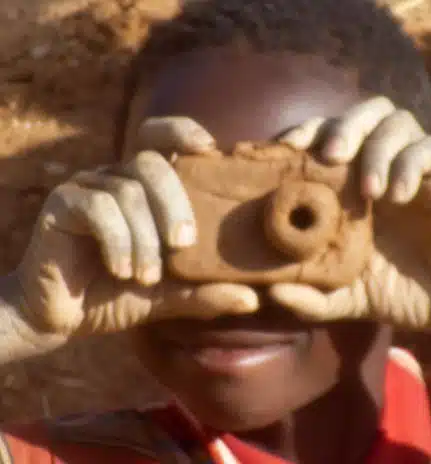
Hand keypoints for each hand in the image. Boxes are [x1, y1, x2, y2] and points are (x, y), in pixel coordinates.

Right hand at [15, 117, 258, 335]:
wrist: (65, 318)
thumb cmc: (122, 295)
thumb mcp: (170, 294)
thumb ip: (206, 291)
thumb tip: (253, 300)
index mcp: (146, 188)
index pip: (162, 138)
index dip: (183, 132)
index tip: (210, 148)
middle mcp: (117, 178)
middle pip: (150, 163)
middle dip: (173, 204)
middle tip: (183, 244)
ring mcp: (87, 186)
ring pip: (127, 190)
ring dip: (143, 239)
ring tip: (146, 277)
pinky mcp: (62, 203)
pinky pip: (96, 206)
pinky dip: (117, 240)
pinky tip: (121, 271)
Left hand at [270, 96, 430, 339]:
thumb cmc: (401, 293)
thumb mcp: (348, 297)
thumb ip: (313, 298)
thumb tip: (270, 295)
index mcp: (353, 186)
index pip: (327, 136)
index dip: (306, 132)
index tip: (287, 148)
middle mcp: (383, 168)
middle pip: (363, 114)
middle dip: (344, 126)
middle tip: (330, 156)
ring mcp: (416, 170)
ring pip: (397, 122)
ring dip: (378, 147)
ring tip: (369, 189)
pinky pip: (430, 150)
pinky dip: (410, 164)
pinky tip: (399, 195)